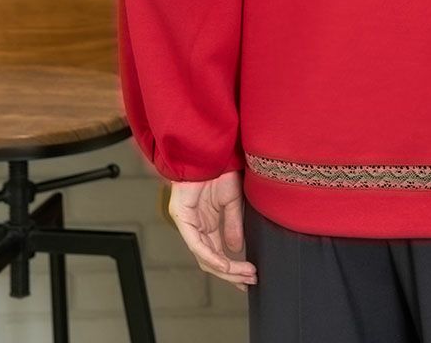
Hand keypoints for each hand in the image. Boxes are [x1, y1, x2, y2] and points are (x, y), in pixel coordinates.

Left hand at [167, 170, 258, 291]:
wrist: (210, 150)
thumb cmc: (219, 168)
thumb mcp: (232, 201)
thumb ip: (233, 225)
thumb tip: (235, 249)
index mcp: (206, 223)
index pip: (217, 253)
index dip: (233, 268)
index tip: (249, 276)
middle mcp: (196, 226)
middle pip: (210, 260)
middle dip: (231, 273)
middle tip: (248, 281)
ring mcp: (187, 223)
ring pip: (203, 256)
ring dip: (225, 268)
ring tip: (243, 274)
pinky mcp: (182, 217)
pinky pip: (196, 244)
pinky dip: (211, 256)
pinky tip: (224, 263)